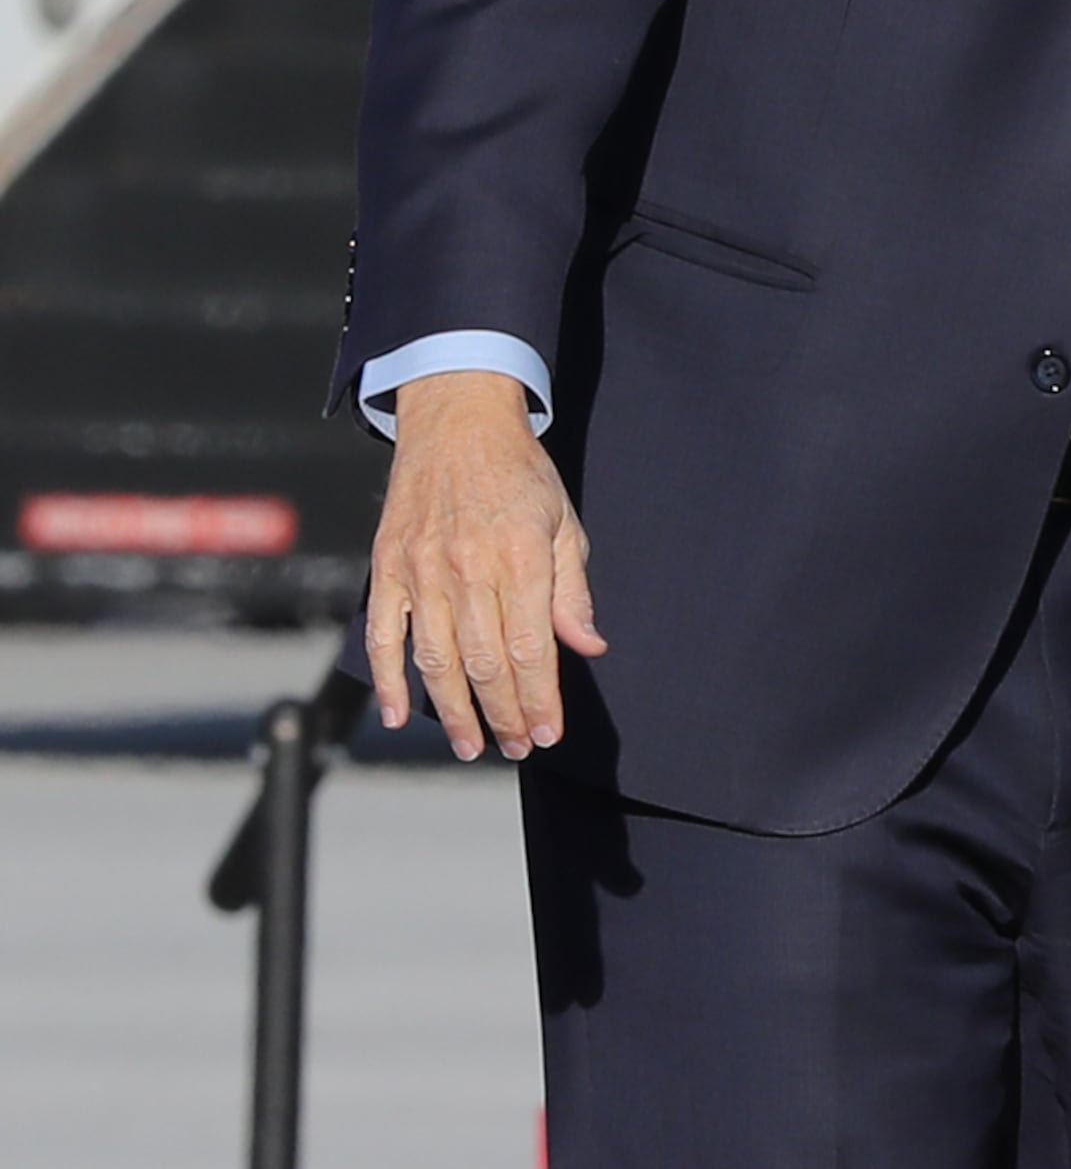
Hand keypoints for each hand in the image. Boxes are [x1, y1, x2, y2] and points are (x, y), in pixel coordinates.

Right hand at [364, 370, 602, 760]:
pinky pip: (383, 635)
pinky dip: (390, 680)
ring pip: (436, 659)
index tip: (548, 734)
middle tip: (516, 748)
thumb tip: (588, 647)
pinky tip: (403, 716)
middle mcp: (467, 567)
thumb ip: (573, 590)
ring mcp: (421, 570)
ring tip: (474, 745)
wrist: (456, 419)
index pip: (532, 647)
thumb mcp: (563, 521)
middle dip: (504, 714)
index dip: (540, 698)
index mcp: (520, 556)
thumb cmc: (520, 472)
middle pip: (485, 662)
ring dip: (454, 711)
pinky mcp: (387, 568)